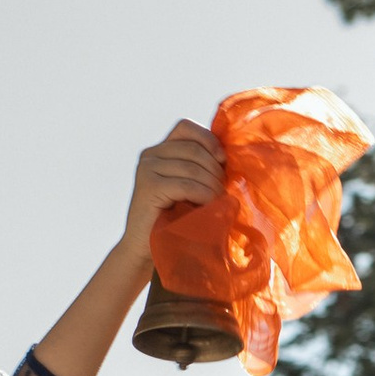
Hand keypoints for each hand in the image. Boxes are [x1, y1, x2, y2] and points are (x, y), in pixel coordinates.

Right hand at [119, 120, 223, 270]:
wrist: (146, 248)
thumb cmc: (174, 220)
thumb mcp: (190, 188)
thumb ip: (201, 169)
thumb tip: (228, 157)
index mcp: (160, 150)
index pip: (186, 127)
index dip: (208, 139)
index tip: (224, 160)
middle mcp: (151, 154)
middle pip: (194, 148)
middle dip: (215, 169)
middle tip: (223, 191)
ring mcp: (147, 168)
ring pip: (193, 166)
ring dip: (212, 185)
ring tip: (218, 202)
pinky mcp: (149, 186)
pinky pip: (186, 184)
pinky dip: (203, 195)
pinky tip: (208, 206)